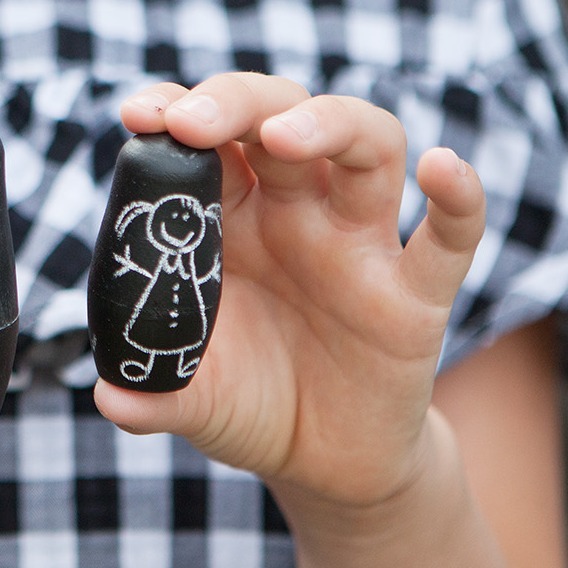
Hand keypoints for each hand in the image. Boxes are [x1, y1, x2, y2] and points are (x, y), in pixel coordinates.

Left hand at [95, 73, 485, 507]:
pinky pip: (451, 237)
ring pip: (368, 147)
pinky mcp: (417, 294)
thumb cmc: (250, 404)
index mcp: (233, 221)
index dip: (176, 112)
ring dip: (330, 124)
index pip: (209, 142)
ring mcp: (361, 245)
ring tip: (284, 134)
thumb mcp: (193, 398)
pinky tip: (441, 168)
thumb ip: (153, 392)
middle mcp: (298, 214)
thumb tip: (108, 398)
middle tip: (193, 123)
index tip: (139, 113)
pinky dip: (458, 198)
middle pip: (281, 116)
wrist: (325, 464)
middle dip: (238, 103)